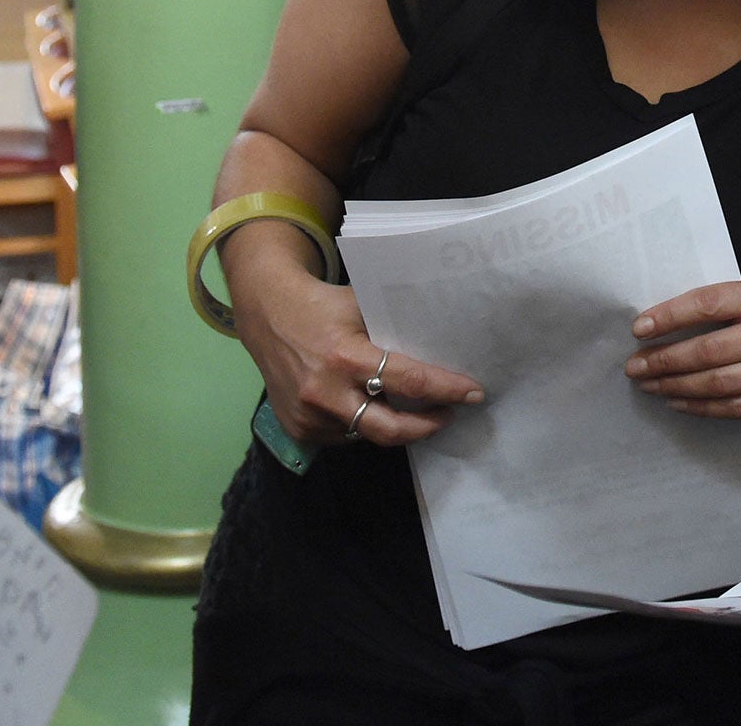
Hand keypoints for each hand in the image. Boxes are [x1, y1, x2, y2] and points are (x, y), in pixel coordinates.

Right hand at [223, 220, 483, 445]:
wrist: (266, 314)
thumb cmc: (323, 304)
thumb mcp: (361, 306)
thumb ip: (395, 328)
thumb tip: (445, 343)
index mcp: (346, 356)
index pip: (409, 380)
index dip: (446, 389)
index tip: (474, 392)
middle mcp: (326, 392)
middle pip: (391, 428)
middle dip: (428, 425)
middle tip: (450, 414)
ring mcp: (309, 416)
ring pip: (368, 434)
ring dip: (395, 424)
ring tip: (415, 410)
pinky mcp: (298, 429)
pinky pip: (344, 436)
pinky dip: (363, 424)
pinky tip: (371, 407)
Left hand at [625, 281, 740, 419]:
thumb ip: (715, 306)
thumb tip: (654, 327)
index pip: (709, 303)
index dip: (670, 316)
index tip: (638, 329)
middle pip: (709, 350)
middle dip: (665, 360)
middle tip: (634, 366)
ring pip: (717, 383)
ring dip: (675, 386)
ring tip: (649, 385)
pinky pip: (733, 408)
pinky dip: (699, 406)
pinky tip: (676, 400)